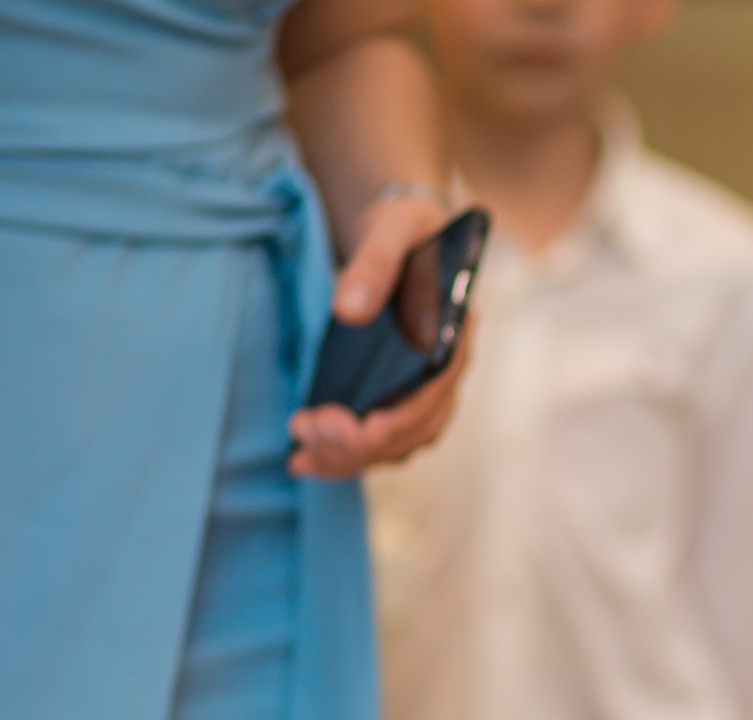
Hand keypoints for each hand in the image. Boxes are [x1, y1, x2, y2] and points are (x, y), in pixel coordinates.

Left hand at [287, 190, 467, 479]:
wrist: (403, 235)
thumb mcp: (392, 229)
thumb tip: (348, 311)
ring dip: (347, 458)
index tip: (366, 427)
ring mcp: (421, 391)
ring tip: (298, 454)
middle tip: (306, 429)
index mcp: (453, 337)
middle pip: (412, 430)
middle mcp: (444, 374)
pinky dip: (343, 457)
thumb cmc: (405, 229)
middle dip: (360, 443)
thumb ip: (375, 264)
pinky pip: (377, 443)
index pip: (436, 393)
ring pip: (393, 446)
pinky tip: (305, 458)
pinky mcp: (396, 398)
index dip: (405, 418)